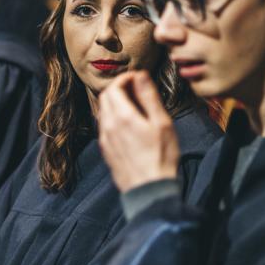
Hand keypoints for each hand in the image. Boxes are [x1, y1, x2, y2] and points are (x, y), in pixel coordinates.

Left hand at [98, 70, 179, 191]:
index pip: (114, 87)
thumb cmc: (160, 157)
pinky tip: (129, 124)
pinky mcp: (106, 150)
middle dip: (118, 88)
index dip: (125, 78)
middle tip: (136, 90)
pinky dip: (113, 117)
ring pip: (103, 111)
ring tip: (135, 106)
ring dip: (115, 103)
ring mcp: (105, 139)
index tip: (138, 79)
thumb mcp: (161, 123)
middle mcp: (108, 126)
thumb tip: (140, 75)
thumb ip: (148, 97)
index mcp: (122, 116)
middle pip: (105, 97)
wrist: (149, 190)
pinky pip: (104, 126)